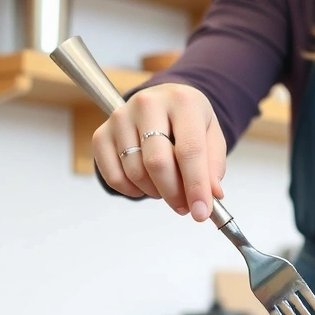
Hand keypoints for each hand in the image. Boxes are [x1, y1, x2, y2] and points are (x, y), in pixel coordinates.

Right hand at [92, 83, 226, 221]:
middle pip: (157, 162)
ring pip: (135, 172)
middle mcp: (148, 103)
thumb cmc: (189, 123)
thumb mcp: (212, 138)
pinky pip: (113, 177)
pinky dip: (132, 191)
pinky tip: (146, 184)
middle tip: (185, 207)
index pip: (189, 150)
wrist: (163, 102)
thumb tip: (212, 195)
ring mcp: (120, 118)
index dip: (196, 186)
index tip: (201, 213)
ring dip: (154, 191)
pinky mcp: (101, 134)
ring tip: (167, 187)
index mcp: (183, 101)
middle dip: (174, 193)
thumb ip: (213, 167)